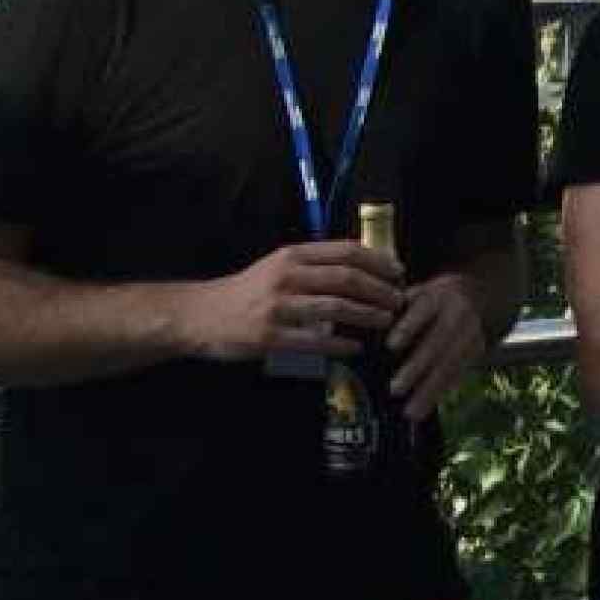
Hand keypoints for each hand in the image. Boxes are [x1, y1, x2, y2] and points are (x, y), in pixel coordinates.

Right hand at [175, 240, 401, 361]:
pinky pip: (315, 340)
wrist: (200, 315)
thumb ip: (314, 264)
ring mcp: (278, 306)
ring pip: (336, 307)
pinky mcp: (269, 336)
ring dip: (368, 315)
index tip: (399, 272)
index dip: (378, 261)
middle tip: (399, 300)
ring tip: (387, 321)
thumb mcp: (278, 266)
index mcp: (292, 256)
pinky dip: (341, 344)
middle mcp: (287, 276)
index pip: (346, 251)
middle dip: (380, 290)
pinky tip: (356, 347)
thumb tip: (364, 267)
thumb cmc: (248, 291)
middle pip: (347, 278)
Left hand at [385, 270, 494, 421]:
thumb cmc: (427, 299)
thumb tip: (358, 335)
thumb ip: (391, 313)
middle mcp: (458, 313)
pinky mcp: (477, 349)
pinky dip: (442, 392)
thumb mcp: (411, 295)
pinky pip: (459, 374)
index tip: (390, 346)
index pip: (422, 310)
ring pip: (450, 363)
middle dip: (416, 368)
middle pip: (437, 342)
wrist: (470, 293)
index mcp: (436, 296)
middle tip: (394, 389)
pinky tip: (426, 407)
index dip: (408, 327)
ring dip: (429, 389)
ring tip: (410, 411)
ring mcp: (471, 332)